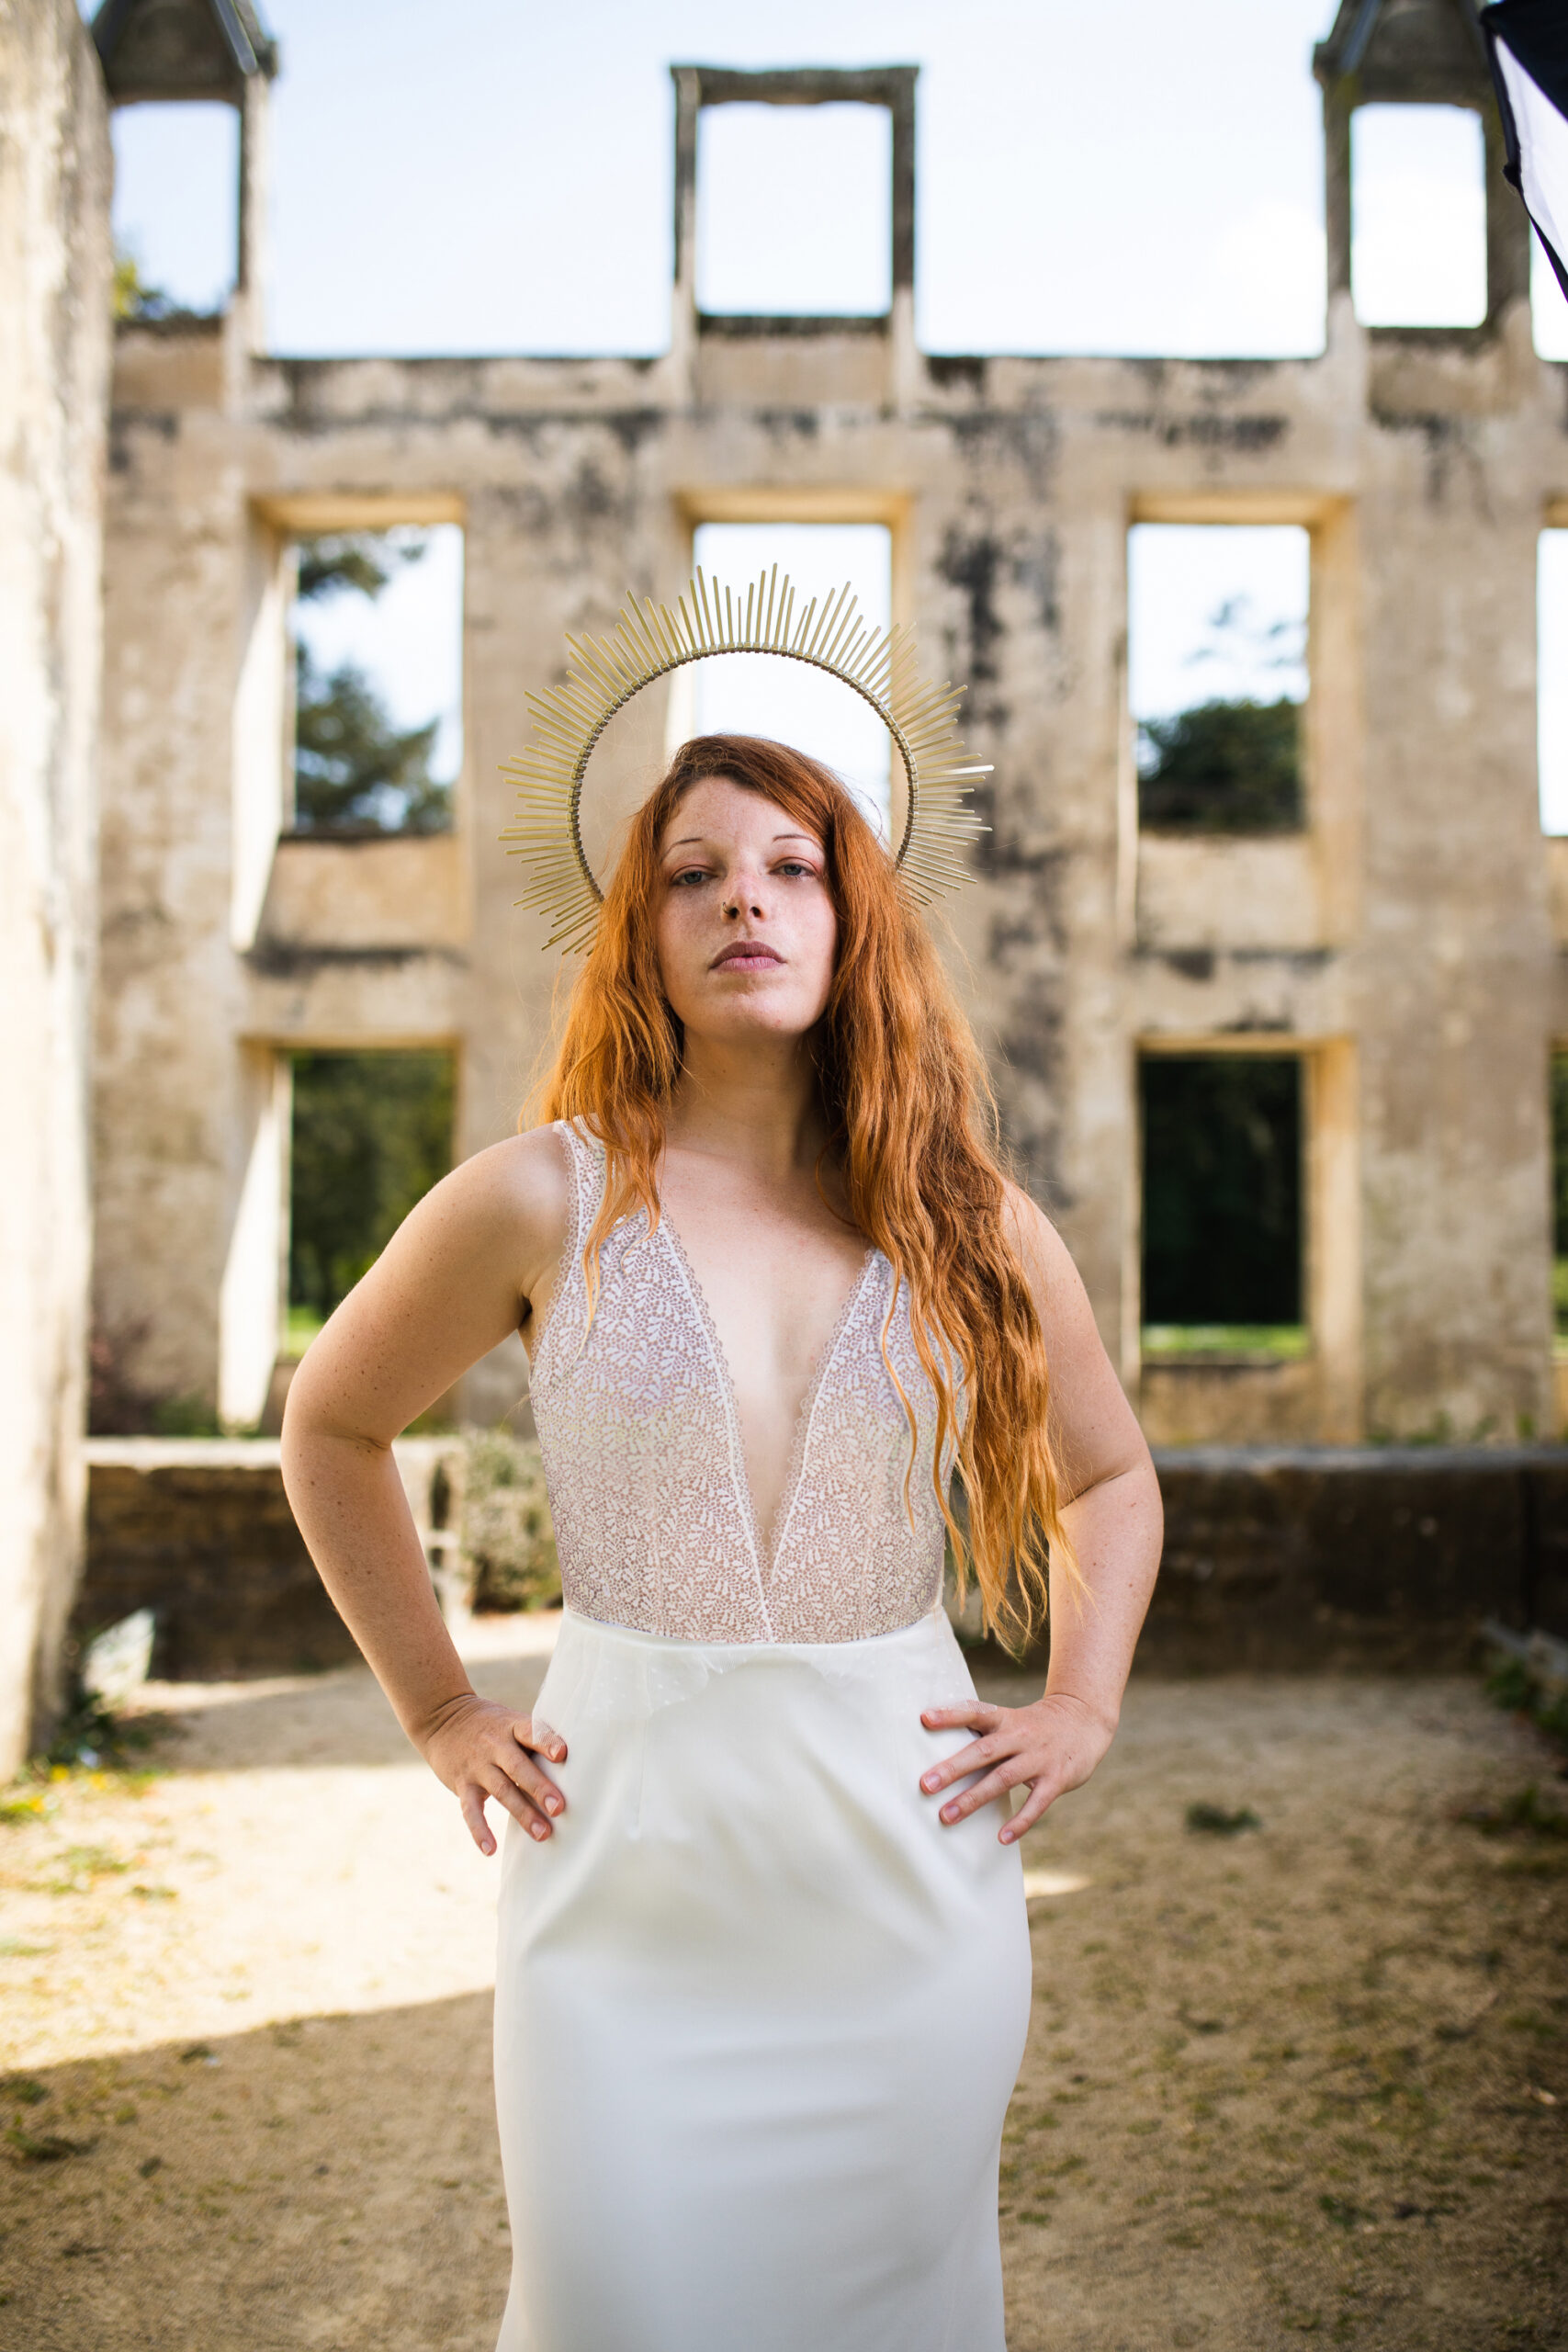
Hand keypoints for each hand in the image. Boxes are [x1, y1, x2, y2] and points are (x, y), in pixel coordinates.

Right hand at [418, 1692, 567, 1855]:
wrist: (441, 1717)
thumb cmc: (489, 1724)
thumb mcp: (509, 1720)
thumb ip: (534, 1738)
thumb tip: (572, 1762)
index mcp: (511, 1726)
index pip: (530, 1732)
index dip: (546, 1742)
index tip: (562, 1754)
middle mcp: (494, 1745)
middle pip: (518, 1767)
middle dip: (539, 1788)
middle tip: (559, 1808)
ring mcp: (477, 1766)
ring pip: (501, 1790)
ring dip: (522, 1813)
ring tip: (542, 1833)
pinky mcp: (461, 1783)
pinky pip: (470, 1810)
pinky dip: (479, 1830)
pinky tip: (489, 1850)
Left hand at [919, 1691, 1115, 1843]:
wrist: (1085, 1720)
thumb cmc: (1036, 1725)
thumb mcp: (1012, 1719)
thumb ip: (984, 1734)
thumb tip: (941, 1752)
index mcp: (1006, 1719)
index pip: (975, 1713)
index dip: (950, 1715)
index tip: (925, 1719)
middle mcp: (1020, 1736)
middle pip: (983, 1751)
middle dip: (953, 1769)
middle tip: (926, 1784)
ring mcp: (1039, 1758)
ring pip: (1003, 1779)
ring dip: (973, 1799)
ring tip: (947, 1816)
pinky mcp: (1057, 1779)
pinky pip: (1036, 1803)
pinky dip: (1020, 1822)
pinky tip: (1001, 1837)